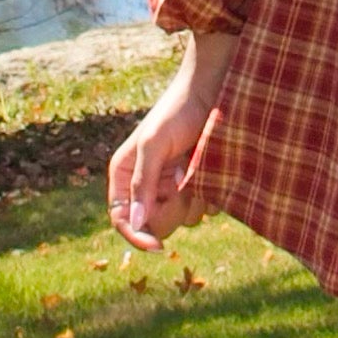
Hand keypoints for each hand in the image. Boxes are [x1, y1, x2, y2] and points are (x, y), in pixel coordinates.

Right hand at [109, 38, 234, 249]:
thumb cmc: (177, 110)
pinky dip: (211, 194)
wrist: (215, 90)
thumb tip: (137, 223)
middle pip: (155, 225)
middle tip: (181, 180)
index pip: (122, 220)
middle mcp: (147, 186)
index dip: (136, 237)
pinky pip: (206, 208)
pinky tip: (210, 168)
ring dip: (194, 198)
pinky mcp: (199, 185)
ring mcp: (174, 187)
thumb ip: (142, 182)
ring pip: (184, 218)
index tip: (157, 247)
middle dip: (171, 209)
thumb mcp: (154, 143)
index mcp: (125, 177)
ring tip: (196, 166)